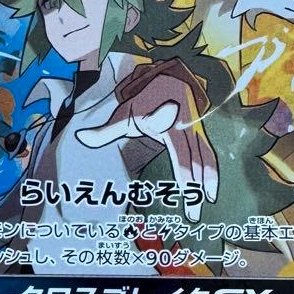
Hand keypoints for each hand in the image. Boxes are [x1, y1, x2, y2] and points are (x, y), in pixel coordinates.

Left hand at [75, 73, 218, 220]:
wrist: (170, 79)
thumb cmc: (143, 100)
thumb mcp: (123, 114)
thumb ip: (104, 131)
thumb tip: (81, 138)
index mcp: (166, 124)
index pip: (178, 152)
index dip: (184, 170)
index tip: (186, 185)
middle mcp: (185, 128)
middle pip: (193, 161)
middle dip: (194, 187)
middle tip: (192, 214)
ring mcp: (196, 131)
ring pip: (206, 159)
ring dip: (207, 183)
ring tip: (206, 204)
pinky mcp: (202, 135)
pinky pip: (209, 156)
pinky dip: (211, 174)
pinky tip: (210, 194)